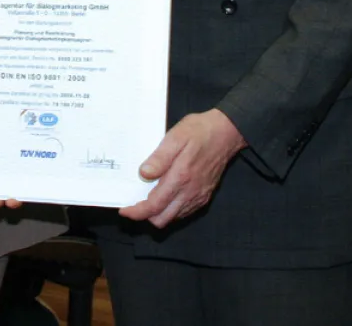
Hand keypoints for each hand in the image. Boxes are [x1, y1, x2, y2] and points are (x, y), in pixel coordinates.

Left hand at [118, 109, 245, 228]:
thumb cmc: (199, 131)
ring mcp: (199, 196)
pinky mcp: (205, 196)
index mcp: (181, 178)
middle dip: (145, 216)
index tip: (124, 211)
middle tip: (134, 204)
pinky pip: (184, 211)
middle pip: (163, 219)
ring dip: (158, 213)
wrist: (227, 133)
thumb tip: (143, 173)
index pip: (155, 206)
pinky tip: (164, 195)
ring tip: (146, 199)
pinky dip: (171, 209)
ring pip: (173, 217)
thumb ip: (159, 158)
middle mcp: (190, 192)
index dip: (137, 212)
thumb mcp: (175, 137)